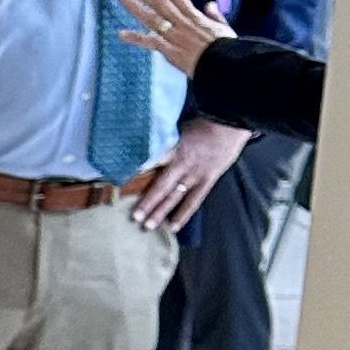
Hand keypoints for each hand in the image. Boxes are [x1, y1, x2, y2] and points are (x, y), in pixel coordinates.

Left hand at [118, 0, 233, 77]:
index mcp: (195, 16)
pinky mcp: (170, 50)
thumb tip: (210, 4)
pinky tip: (121, 34)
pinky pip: (150, 42)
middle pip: (158, 1)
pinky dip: (136, 38)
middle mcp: (182, 22)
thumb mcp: (224, 28)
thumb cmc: (227, 49)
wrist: (225, 66)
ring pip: (151, 17)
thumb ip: (215, 15)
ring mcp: (175, 35)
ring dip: (134, 5)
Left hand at [130, 112, 248, 234]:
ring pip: (175, 197)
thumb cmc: (203, 124)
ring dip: (161, 212)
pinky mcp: (207, 181)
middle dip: (147, 202)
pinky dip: (183, 214)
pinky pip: (194, 201)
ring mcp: (195, 174)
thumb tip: (145, 155)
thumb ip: (164, 146)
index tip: (119, 184)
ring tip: (147, 226)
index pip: (149, 163)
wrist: (230, 123)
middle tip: (134, 216)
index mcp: (172, 148)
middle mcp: (182, 164)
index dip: (135, 174)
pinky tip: (174, 226)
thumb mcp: (178, 131)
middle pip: (161, 186)